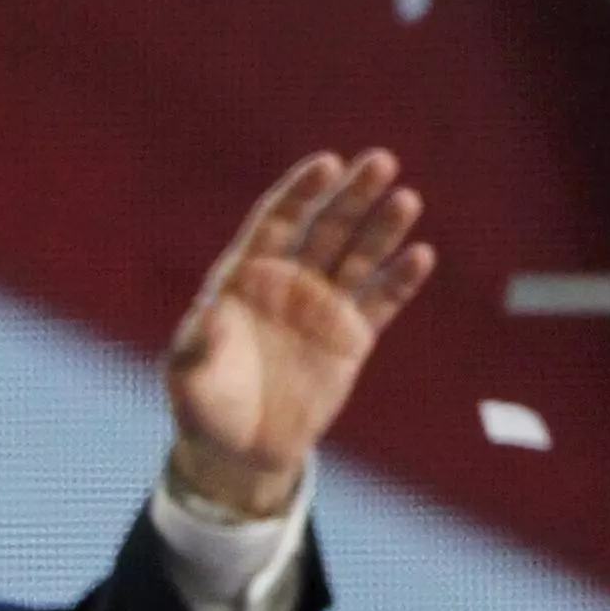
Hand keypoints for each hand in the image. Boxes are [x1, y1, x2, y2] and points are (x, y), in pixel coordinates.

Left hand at [164, 150, 434, 516]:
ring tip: (405, 199)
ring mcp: (322, 307)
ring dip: (382, 228)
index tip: (327, 164)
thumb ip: (200, 341)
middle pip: (324, 228)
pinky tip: (420, 255)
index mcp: (244, 278)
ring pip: (358, 257)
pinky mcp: (351, 338)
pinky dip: (400, 280)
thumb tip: (211, 310)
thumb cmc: (203, 403)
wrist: (238, 449)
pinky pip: (381, 302)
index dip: (301, 192)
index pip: (276, 222)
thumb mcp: (189, 373)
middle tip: (381, 161)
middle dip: (351, 196)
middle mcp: (288, 283)